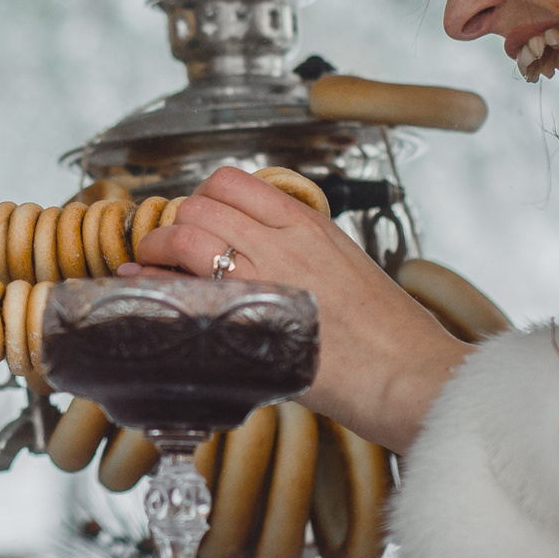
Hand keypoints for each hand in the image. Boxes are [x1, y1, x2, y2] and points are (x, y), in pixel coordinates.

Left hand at [129, 166, 473, 453]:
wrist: (410, 375)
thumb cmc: (389, 335)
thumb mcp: (348, 269)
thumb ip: (302, 255)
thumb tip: (260, 261)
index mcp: (308, 223)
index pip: (232, 182)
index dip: (201, 199)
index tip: (196, 222)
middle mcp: (284, 240)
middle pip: (200, 204)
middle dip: (172, 224)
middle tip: (164, 251)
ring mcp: (266, 275)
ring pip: (186, 234)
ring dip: (155, 250)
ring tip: (150, 270)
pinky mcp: (253, 317)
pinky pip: (187, 286)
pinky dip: (157, 286)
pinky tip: (148, 297)